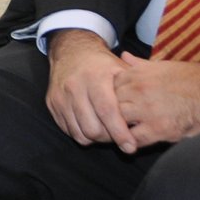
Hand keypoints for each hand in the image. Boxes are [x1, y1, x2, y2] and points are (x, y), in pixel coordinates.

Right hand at [46, 29, 133, 149]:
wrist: (71, 52)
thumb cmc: (102, 65)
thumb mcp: (121, 69)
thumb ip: (134, 89)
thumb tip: (148, 116)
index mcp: (94, 77)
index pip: (107, 111)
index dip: (119, 132)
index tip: (131, 147)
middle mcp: (74, 87)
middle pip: (93, 128)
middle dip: (109, 139)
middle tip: (120, 138)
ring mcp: (60, 96)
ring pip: (80, 133)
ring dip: (96, 139)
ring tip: (107, 132)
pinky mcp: (52, 103)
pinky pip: (68, 130)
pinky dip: (82, 134)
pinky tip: (92, 125)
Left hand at [113, 53, 199, 146]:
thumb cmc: (191, 79)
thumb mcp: (162, 66)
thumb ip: (139, 64)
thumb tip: (122, 56)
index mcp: (136, 74)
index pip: (108, 86)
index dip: (107, 96)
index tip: (108, 103)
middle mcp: (138, 90)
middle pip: (109, 104)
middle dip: (108, 113)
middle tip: (108, 121)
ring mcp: (147, 110)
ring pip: (118, 121)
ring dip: (116, 128)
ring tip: (117, 133)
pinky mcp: (159, 129)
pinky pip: (134, 138)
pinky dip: (131, 142)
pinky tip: (132, 142)